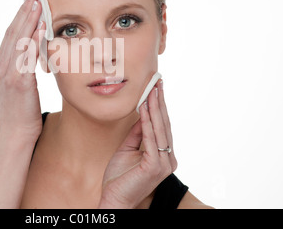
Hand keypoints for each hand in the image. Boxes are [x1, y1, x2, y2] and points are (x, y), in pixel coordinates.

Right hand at [0, 0, 45, 139]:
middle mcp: (0, 66)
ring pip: (18, 39)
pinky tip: (42, 26)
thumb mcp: (18, 85)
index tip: (30, 1)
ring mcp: (7, 73)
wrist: (15, 134)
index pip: (10, 35)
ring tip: (39, 2)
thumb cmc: (21, 111)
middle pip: (12, 32)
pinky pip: (26, 55)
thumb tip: (33, 51)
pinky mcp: (18, 81)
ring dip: (29, 19)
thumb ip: (22, 67)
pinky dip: (34, 38)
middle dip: (24, 11)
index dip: (20, 16)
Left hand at [99, 80, 177, 207]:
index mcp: (163, 156)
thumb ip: (137, 133)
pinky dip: (148, 121)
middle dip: (160, 102)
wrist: (114, 200)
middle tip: (157, 81)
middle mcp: (168, 159)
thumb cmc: (119, 177)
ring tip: (152, 89)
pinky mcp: (155, 167)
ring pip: (159, 129)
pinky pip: (151, 138)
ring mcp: (164, 164)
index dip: (160, 106)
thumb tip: (142, 114)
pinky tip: (145, 107)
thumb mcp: (128, 149)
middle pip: (164, 124)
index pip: (163, 126)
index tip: (157, 88)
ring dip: (155, 107)